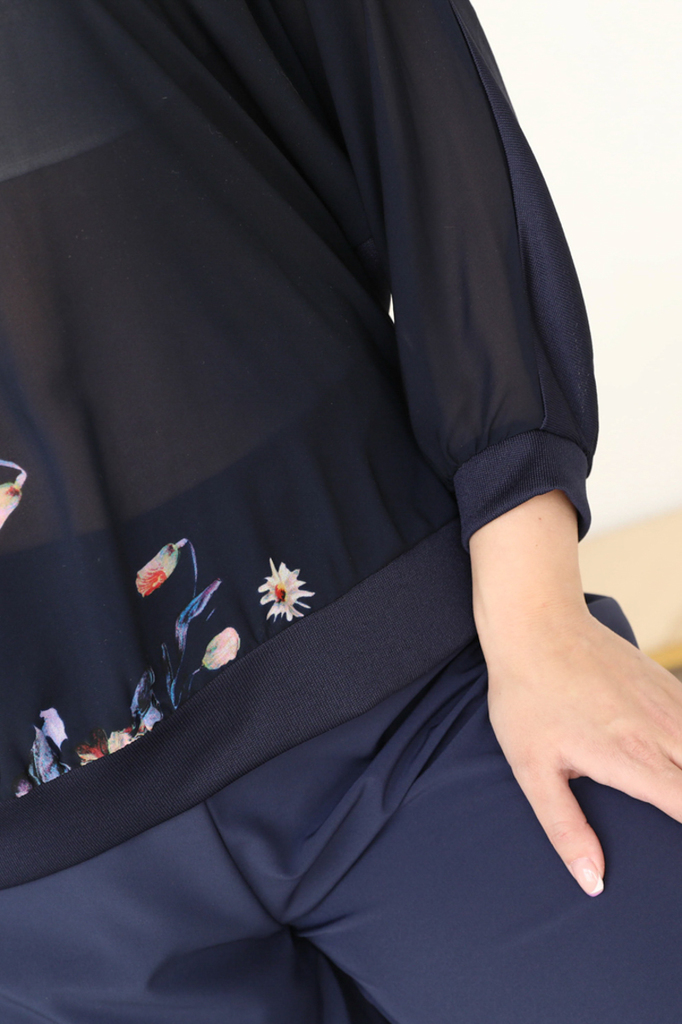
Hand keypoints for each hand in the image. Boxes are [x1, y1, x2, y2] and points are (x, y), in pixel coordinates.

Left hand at [484, 607, 681, 895]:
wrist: (535, 624)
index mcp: (633, 762)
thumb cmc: (528, 697)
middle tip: (673, 811)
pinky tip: (676, 755)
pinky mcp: (667, 683)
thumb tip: (592, 881)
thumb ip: (565, 827)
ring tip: (676, 789)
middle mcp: (663, 734)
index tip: (678, 857)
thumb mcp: (532, 769)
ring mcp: (670, 704)